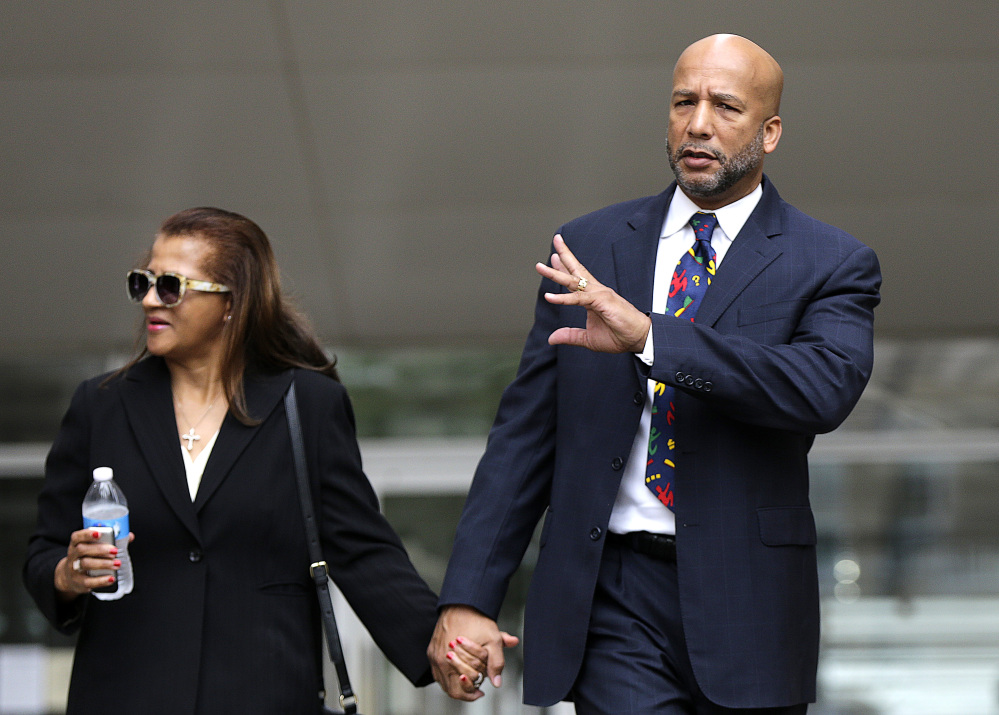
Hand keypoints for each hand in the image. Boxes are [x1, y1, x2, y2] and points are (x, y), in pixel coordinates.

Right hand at [53, 529, 133, 600]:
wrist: (70, 577)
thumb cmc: (87, 558)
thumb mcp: (92, 548)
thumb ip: (110, 541)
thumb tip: (130, 536)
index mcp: (75, 544)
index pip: (77, 537)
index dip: (87, 534)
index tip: (99, 533)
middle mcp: (72, 556)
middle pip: (82, 550)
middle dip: (100, 549)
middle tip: (115, 551)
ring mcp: (73, 570)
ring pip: (85, 564)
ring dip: (103, 564)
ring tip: (118, 564)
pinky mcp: (78, 582)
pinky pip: (88, 582)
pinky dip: (101, 580)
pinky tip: (111, 578)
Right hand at [429, 605, 518, 700]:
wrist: (461, 603)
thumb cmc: (476, 620)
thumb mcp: (493, 640)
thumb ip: (497, 663)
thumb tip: (496, 682)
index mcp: (454, 660)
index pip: (461, 688)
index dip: (473, 692)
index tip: (480, 691)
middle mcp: (441, 660)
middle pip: (451, 688)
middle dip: (465, 689)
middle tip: (476, 688)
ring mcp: (434, 656)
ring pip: (443, 681)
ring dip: (455, 684)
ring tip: (468, 681)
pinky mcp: (431, 651)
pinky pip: (437, 671)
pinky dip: (447, 675)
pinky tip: (457, 672)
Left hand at [536, 234, 651, 352]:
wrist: (639, 339)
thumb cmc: (619, 335)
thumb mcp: (588, 338)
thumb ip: (570, 336)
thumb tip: (552, 338)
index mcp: (593, 297)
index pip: (577, 278)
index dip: (564, 267)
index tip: (554, 256)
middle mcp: (596, 291)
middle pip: (576, 270)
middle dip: (564, 255)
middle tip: (555, 240)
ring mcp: (599, 294)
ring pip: (573, 281)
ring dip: (555, 273)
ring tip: (540, 266)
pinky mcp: (601, 301)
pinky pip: (579, 298)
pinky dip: (563, 298)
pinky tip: (549, 296)